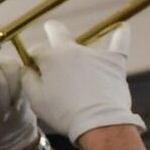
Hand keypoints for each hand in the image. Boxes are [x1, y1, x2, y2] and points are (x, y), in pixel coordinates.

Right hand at [18, 20, 144, 145]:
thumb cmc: (62, 113)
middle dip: (51, 29)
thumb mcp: (35, 99)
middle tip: (49, 27)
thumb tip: (27, 68)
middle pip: (58, 33)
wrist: (98, 122)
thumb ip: (27, 79)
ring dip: (81, 49)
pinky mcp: (114, 61)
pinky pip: (120, 43)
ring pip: (86, 43)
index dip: (33, 60)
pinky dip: (120, 35)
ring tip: (83, 52)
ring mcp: (95, 54)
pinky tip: (122, 27)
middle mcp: (72, 49)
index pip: (36, 51)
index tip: (34, 70)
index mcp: (50, 57)